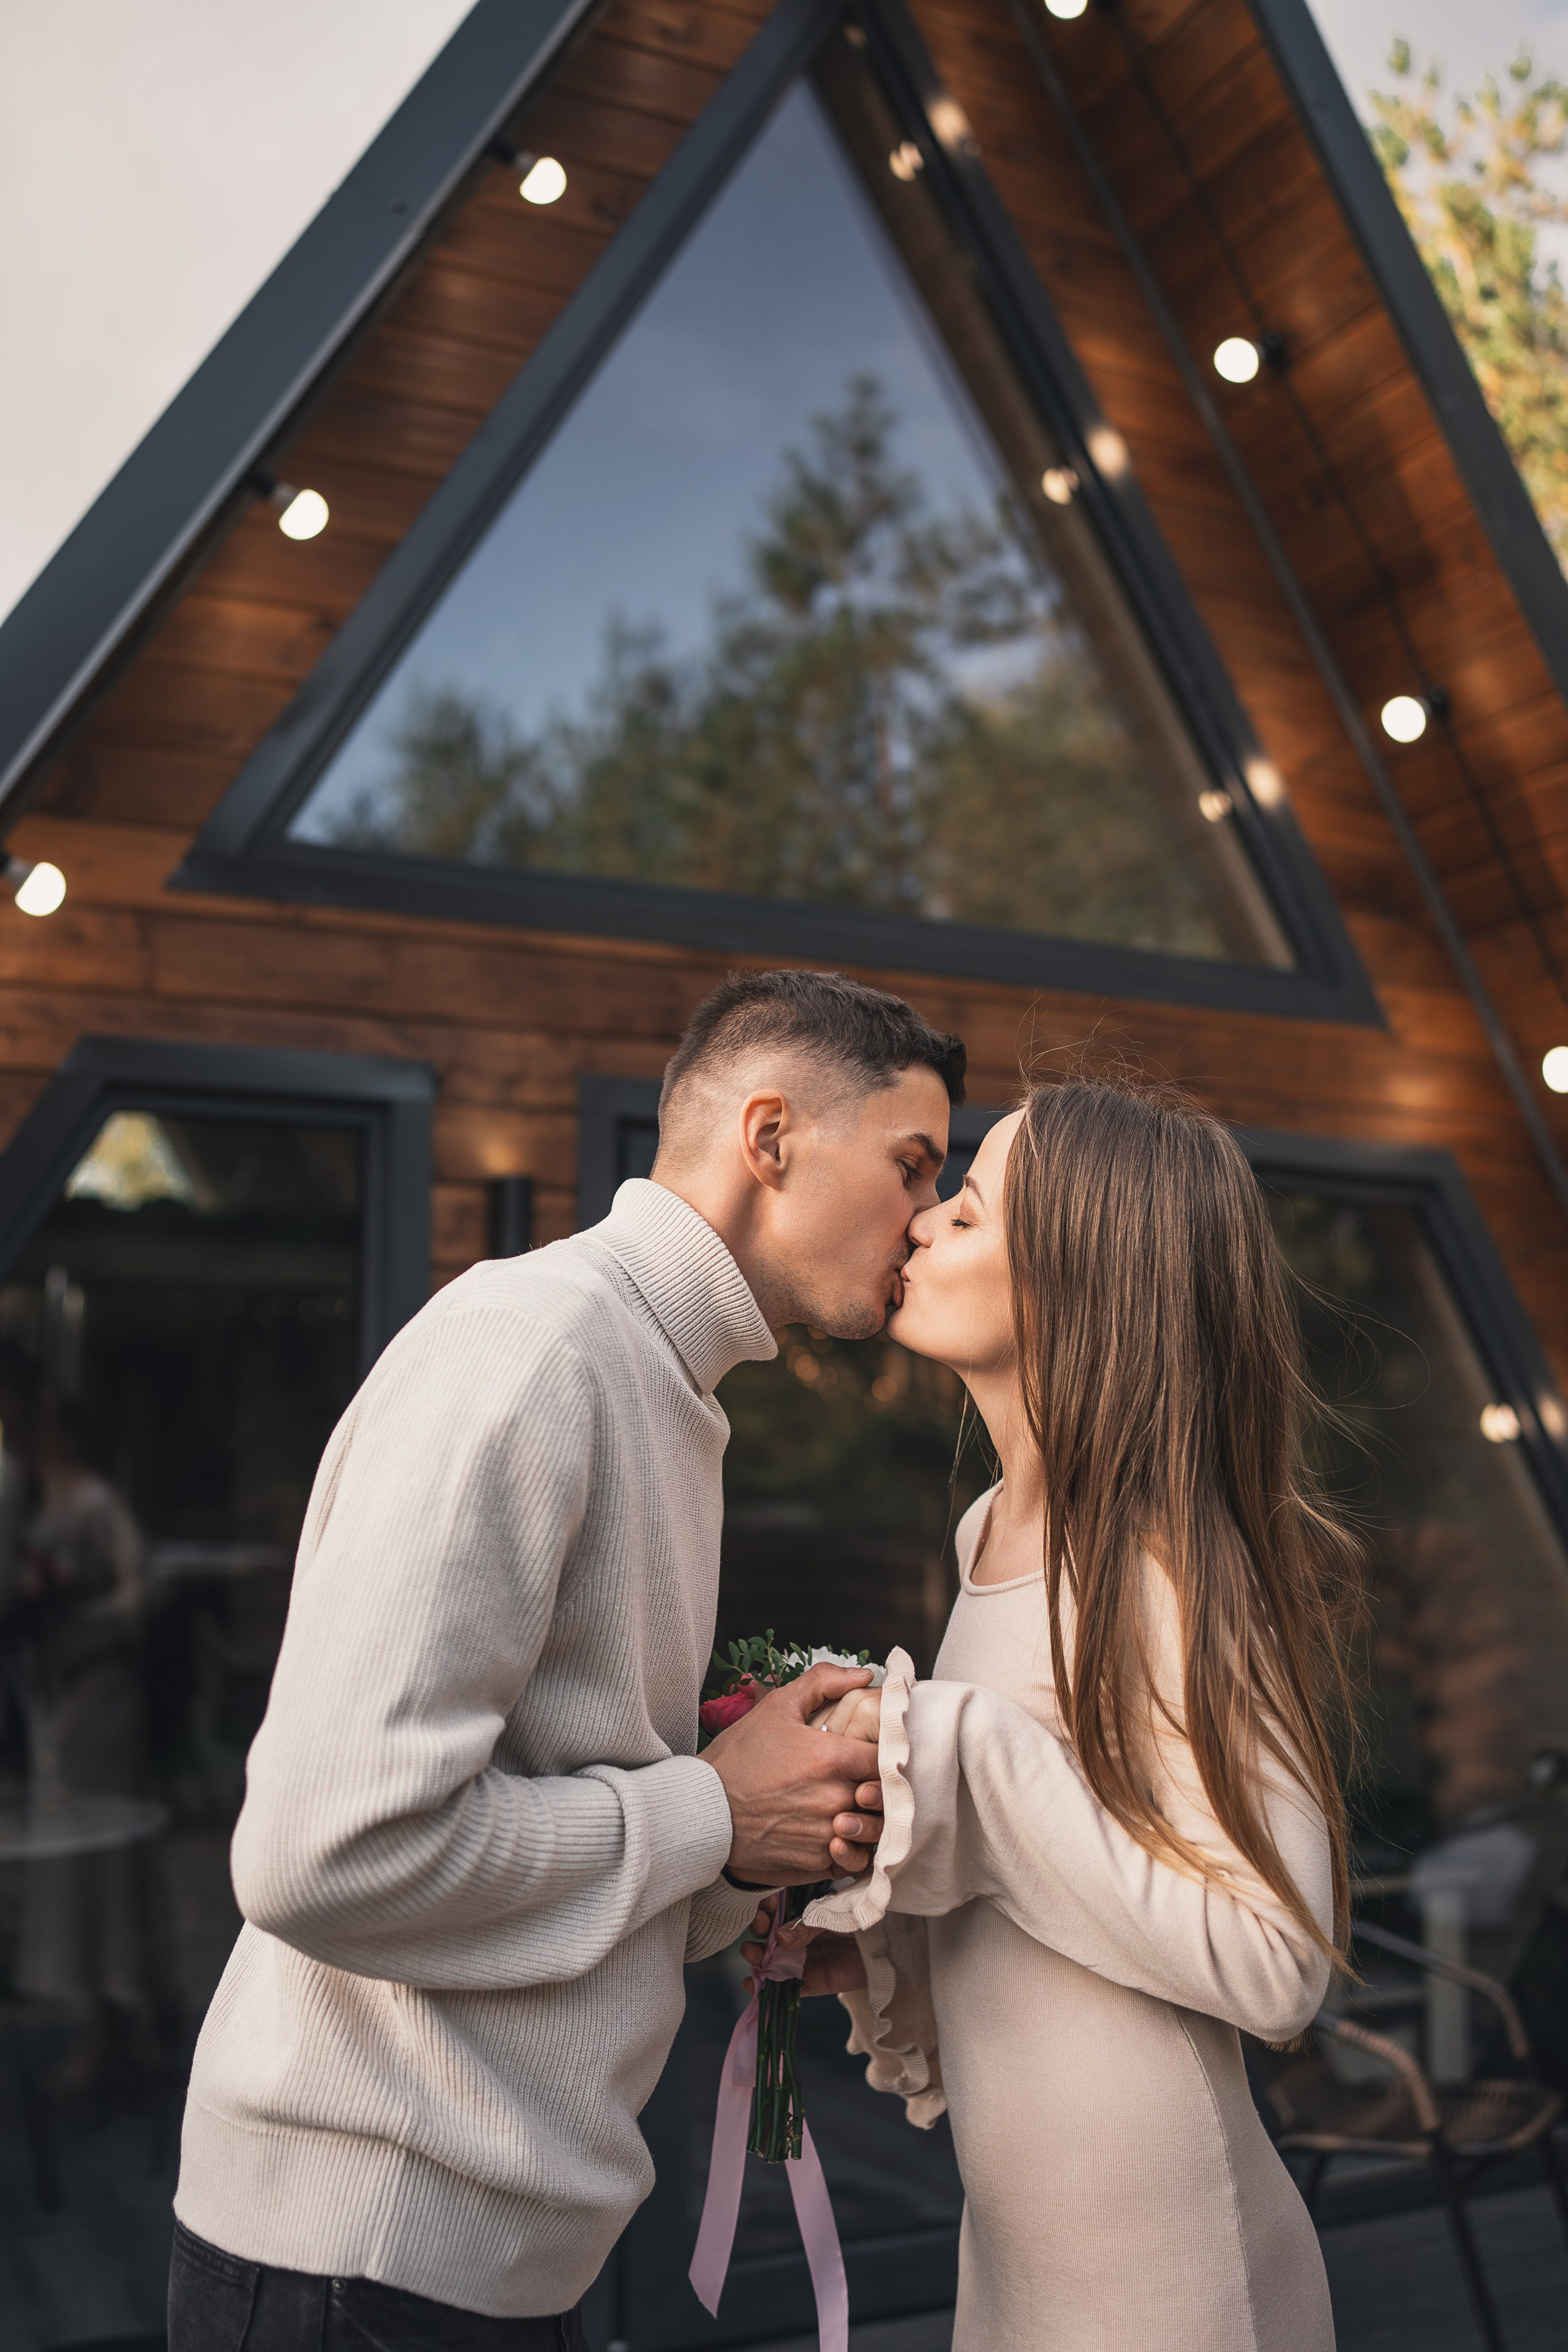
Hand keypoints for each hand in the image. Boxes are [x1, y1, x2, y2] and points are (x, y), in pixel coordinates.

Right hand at [703, 1662, 884, 1883]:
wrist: (703, 1809)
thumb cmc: (738, 1757)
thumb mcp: (776, 1707)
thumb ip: (823, 1683)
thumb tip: (863, 1675)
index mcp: (832, 1758)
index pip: (887, 1757)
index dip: (884, 1754)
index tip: (872, 1753)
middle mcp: (835, 1799)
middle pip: (883, 1794)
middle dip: (877, 1786)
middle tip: (862, 1778)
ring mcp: (827, 1834)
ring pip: (871, 1828)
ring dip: (866, 1818)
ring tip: (849, 1806)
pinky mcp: (816, 1861)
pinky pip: (852, 1856)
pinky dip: (850, 1846)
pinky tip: (835, 1830)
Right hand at [741, 1900, 865, 1997]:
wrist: (889, 1944)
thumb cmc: (860, 1920)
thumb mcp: (832, 1914)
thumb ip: (807, 1926)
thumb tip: (779, 1939)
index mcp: (804, 1910)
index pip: (777, 1905)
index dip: (766, 1906)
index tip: (764, 1906)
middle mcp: (799, 1934)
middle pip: (769, 1931)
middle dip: (758, 1928)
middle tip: (760, 1925)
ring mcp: (803, 1958)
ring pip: (771, 1958)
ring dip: (756, 1957)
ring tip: (751, 1953)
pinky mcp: (810, 1981)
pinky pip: (785, 1986)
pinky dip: (766, 1987)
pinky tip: (751, 1984)